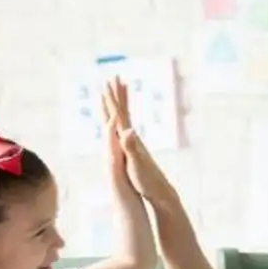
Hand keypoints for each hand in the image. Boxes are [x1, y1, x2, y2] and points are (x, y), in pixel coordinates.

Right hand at [99, 76, 173, 202]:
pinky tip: (123, 121)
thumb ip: (131, 146)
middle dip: (117, 94)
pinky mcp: (136, 151)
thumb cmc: (147, 180)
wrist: (160, 191)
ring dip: (121, 104)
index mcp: (129, 139)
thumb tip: (129, 130)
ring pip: (125, 118)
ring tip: (120, 92)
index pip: (118, 113)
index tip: (107, 81)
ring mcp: (135, 143)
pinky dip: (123, 121)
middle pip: (123, 111)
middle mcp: (132, 137)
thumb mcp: (136, 163)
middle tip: (114, 77)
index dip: (112, 98)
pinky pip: (126, 130)